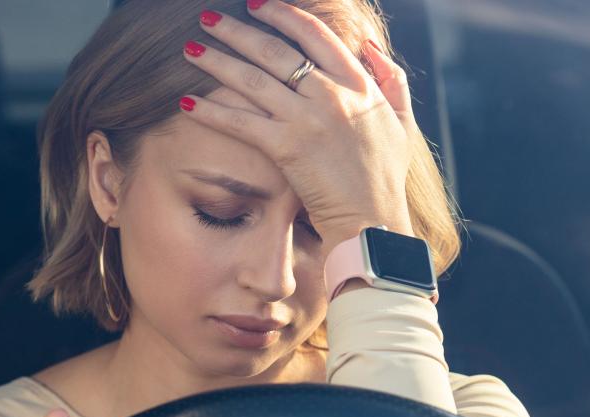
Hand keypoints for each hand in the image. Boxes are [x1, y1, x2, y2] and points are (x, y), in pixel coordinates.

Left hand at [181, 2, 417, 247]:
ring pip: (253, 80)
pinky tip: (188, 102)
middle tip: (209, 19)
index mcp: (359, 84)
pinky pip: (242, 122)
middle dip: (237, 31)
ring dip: (217, 61)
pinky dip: (213, 110)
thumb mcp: (400, 122)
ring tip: (190, 50)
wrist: (373, 222)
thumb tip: (369, 46)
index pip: (315, 34)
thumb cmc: (384, 178)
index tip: (257, 4)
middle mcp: (332, 94)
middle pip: (275, 51)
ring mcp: (309, 120)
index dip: (282, 14)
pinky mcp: (287, 148)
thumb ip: (390, 80)